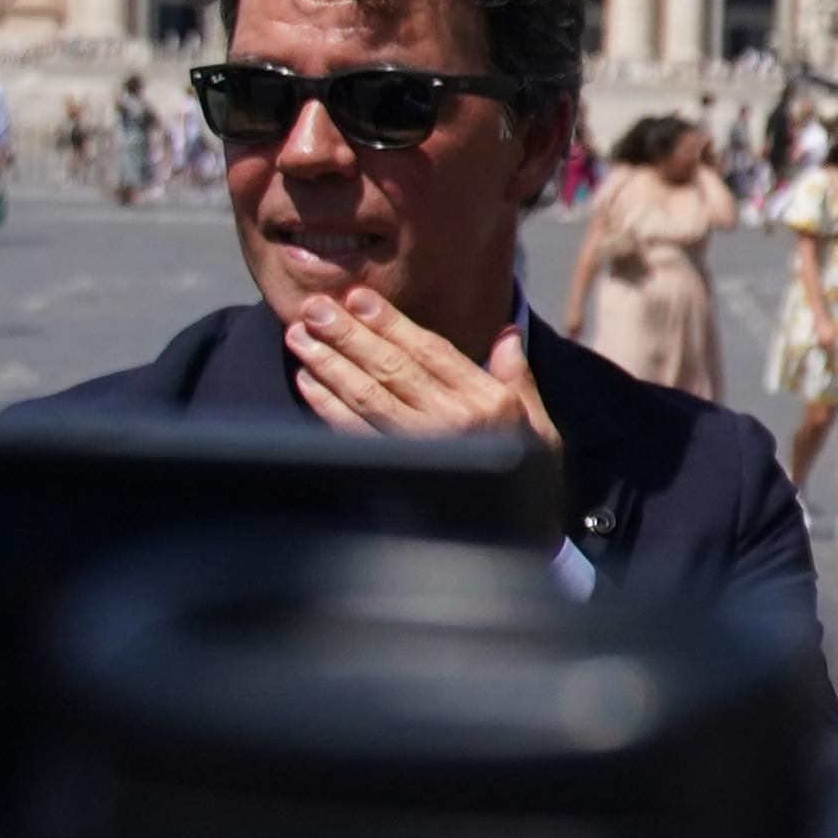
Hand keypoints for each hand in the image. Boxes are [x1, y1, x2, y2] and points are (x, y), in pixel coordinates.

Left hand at [286, 286, 561, 466]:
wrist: (522, 539)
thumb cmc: (530, 475)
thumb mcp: (537, 421)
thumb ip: (516, 375)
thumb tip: (506, 333)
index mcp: (486, 402)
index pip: (430, 351)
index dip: (391, 323)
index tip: (358, 299)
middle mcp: (452, 422)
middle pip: (390, 369)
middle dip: (348, 335)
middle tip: (313, 309)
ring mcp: (421, 449)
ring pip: (365, 397)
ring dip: (328, 364)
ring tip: (300, 337)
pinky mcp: (397, 472)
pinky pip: (353, 433)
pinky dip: (326, 406)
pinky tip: (308, 382)